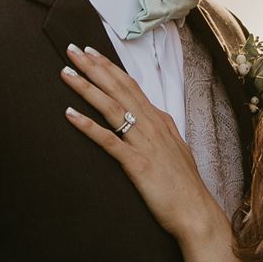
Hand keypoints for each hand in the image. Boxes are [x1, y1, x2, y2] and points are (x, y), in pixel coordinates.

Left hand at [62, 44, 224, 244]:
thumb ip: (163, 131)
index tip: (91, 52)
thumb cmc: (185, 186)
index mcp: (160, 121)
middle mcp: (152, 126)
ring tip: (66, 72)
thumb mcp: (177, 150)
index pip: (131, 86)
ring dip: (86, 88)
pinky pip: (108, 140)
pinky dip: (87, 125)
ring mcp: (144, 143)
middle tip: (72, 49)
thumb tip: (156, 117)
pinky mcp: (137, 164)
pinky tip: (69, 114)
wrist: (197, 212)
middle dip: (94, 67)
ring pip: (111, 108)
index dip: (109, 68)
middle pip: (118, 88)